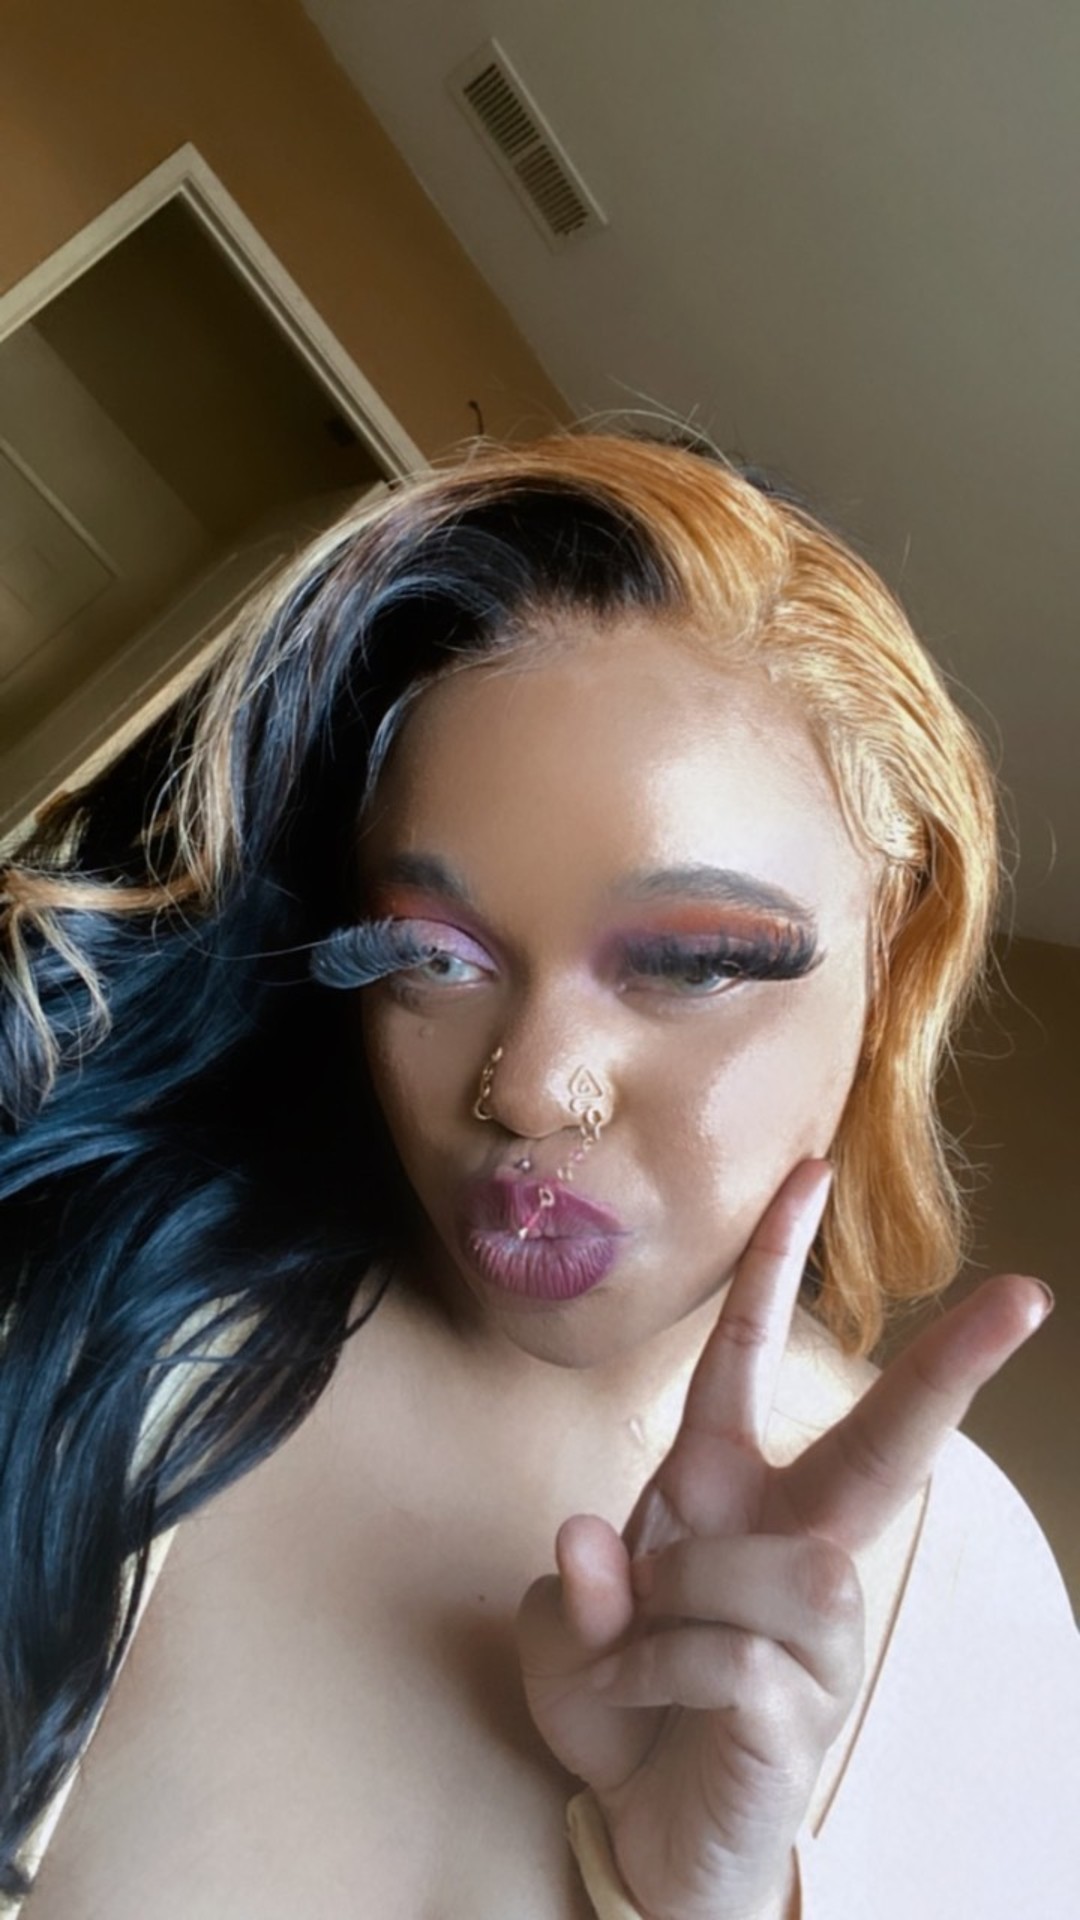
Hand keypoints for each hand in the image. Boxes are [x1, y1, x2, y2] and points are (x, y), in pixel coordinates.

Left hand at [517, 1159, 1050, 1919]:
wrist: (639, 1831)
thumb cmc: (619, 1707)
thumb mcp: (563, 1633)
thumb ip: (575, 1585)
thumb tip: (594, 1538)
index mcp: (720, 1494)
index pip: (748, 1357)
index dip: (773, 1264)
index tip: (810, 1170)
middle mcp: (787, 1544)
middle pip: (884, 1444)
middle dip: (949, 1367)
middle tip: (1025, 1298)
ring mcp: (810, 1628)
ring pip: (785, 1565)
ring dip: (683, 1603)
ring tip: (637, 1653)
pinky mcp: (804, 1704)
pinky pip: (730, 1655)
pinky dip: (656, 1673)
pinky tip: (636, 1701)